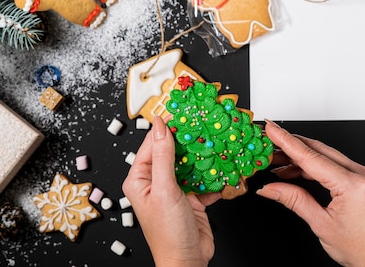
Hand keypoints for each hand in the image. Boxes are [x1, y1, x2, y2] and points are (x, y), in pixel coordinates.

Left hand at [122, 116, 220, 266]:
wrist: (188, 261)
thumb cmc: (168, 233)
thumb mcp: (164, 189)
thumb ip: (163, 156)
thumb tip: (160, 126)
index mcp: (140, 179)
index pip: (152, 144)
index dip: (167, 128)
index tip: (182, 112)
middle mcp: (156, 183)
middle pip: (173, 152)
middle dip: (190, 140)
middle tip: (204, 124)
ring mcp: (175, 190)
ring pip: (191, 164)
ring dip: (204, 156)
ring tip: (216, 142)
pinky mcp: (193, 198)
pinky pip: (204, 179)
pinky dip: (215, 174)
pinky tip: (224, 167)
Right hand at [257, 120, 364, 266]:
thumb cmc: (362, 249)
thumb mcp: (321, 224)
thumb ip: (293, 200)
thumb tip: (270, 188)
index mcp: (351, 184)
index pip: (310, 156)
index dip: (286, 141)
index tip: (271, 129)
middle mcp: (360, 174)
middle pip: (317, 150)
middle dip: (290, 144)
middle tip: (268, 142)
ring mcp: (363, 175)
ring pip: (325, 156)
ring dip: (300, 157)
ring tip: (277, 162)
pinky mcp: (362, 179)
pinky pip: (334, 165)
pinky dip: (313, 166)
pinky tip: (296, 171)